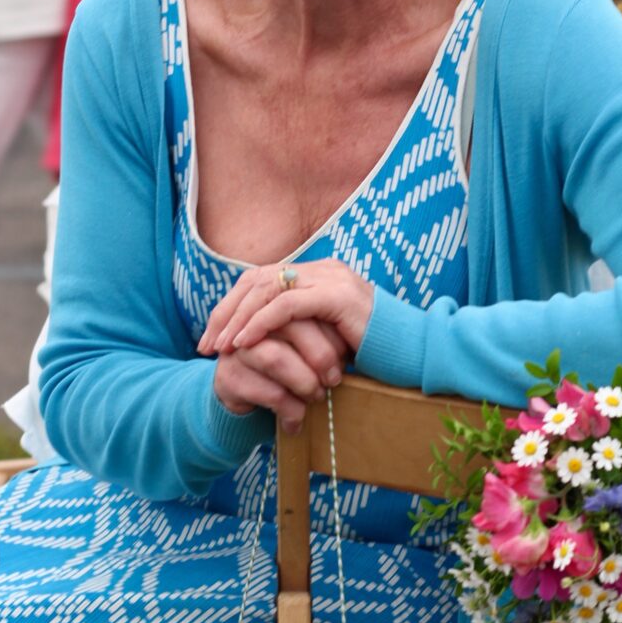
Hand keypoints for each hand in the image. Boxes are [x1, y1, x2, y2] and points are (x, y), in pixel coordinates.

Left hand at [199, 259, 374, 360]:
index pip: (262, 279)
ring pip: (268, 289)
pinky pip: (288, 305)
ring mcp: (331, 279)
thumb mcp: (328, 338)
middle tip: (207, 344)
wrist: (414, 353)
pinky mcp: (338, 296)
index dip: (232, 306)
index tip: (213, 337)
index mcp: (319, 275)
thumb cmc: (374, 353)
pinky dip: (261, 324)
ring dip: (238, 319)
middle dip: (227, 312)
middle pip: (258, 279)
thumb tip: (263, 345)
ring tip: (221, 347)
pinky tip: (245, 343)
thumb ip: (302, 330)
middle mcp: (323, 270)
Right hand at [210, 314, 349, 431]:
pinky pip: (268, 391)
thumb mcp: (308, 344)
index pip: (302, 303)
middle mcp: (248, 321)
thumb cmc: (289, 369)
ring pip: (277, 357)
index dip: (328, 328)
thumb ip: (324, 328)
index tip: (347, 353)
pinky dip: (292, 409)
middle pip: (290, 326)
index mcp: (270, 303)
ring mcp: (235, 349)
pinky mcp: (227, 378)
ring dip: (306, 382)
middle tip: (335, 379)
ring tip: (317, 397)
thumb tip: (360, 335)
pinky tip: (297, 420)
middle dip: (320, 355)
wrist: (248, 403)